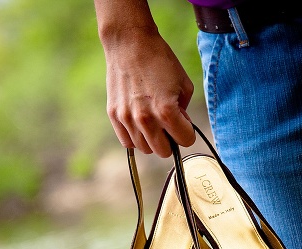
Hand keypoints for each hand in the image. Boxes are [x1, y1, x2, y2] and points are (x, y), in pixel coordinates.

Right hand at [100, 26, 196, 156]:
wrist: (129, 44)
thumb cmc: (159, 60)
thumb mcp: (184, 84)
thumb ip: (184, 111)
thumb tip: (178, 126)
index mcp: (166, 111)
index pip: (185, 141)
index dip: (187, 131)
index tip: (183, 121)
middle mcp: (145, 119)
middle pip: (163, 151)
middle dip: (170, 140)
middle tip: (168, 124)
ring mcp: (127, 119)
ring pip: (145, 149)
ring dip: (152, 140)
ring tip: (153, 121)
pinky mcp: (114, 115)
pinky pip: (127, 142)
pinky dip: (136, 138)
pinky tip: (140, 123)